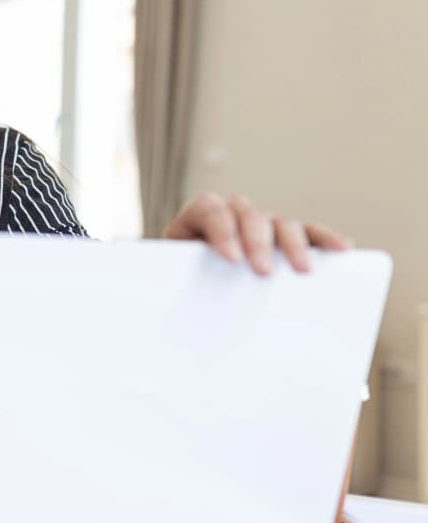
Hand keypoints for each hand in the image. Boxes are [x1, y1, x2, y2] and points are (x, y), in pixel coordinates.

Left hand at [163, 193, 351, 274]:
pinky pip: (307, 231)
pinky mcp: (284, 236)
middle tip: (263, 271)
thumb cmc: (185, 285)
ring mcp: (260, 224)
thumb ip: (184, 283)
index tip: (231, 258)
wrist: (190, 288)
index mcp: (197, 220)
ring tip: (303, 270)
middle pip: (248, 215)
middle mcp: (232, 215)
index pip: (209, 209)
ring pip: (280, 222)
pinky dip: (324, 238)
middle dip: (257, 242)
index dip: (221, 229)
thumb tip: (191, 313)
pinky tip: (342, 248)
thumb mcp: (179, 280)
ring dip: (292, 244)